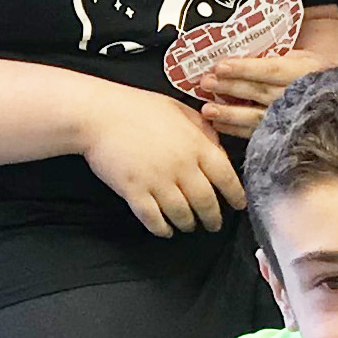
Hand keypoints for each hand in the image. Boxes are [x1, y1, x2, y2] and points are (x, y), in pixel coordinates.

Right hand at [76, 84, 247, 237]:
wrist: (98, 114)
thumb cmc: (138, 107)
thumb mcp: (179, 110)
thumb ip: (202, 130)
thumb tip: (219, 149)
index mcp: (196, 144)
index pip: (226, 177)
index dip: (236, 195)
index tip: (238, 205)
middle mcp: (181, 166)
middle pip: (206, 202)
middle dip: (213, 218)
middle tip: (214, 224)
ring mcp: (157, 181)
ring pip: (182, 214)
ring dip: (188, 224)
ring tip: (189, 226)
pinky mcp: (134, 192)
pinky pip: (153, 219)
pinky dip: (162, 229)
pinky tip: (165, 230)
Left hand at [174, 48, 337, 140]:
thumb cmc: (314, 72)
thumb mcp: (301, 57)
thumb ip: (276, 56)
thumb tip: (240, 51)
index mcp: (304, 70)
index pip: (270, 69)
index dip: (245, 68)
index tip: (221, 65)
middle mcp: (298, 95)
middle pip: (259, 91)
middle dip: (230, 87)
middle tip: (206, 82)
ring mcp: (292, 117)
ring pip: (256, 116)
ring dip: (229, 114)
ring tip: (207, 110)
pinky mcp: (285, 134)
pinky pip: (257, 133)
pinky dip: (237, 130)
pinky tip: (219, 126)